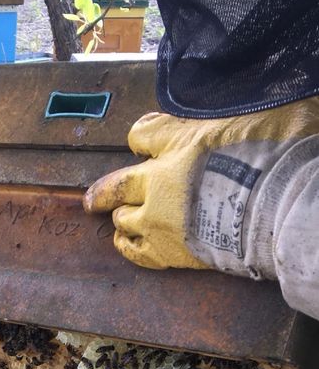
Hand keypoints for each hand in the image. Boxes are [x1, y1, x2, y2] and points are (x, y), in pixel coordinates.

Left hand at [83, 101, 318, 276]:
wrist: (273, 207)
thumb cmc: (266, 157)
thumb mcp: (242, 116)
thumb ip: (216, 118)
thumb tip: (208, 118)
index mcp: (176, 144)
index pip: (143, 135)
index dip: (142, 139)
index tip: (142, 142)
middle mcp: (159, 183)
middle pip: (117, 185)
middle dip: (104, 191)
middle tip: (93, 199)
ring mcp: (159, 220)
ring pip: (124, 220)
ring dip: (122, 218)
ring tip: (122, 219)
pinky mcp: (169, 252)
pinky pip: (136, 252)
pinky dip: (128, 246)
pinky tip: (125, 242)